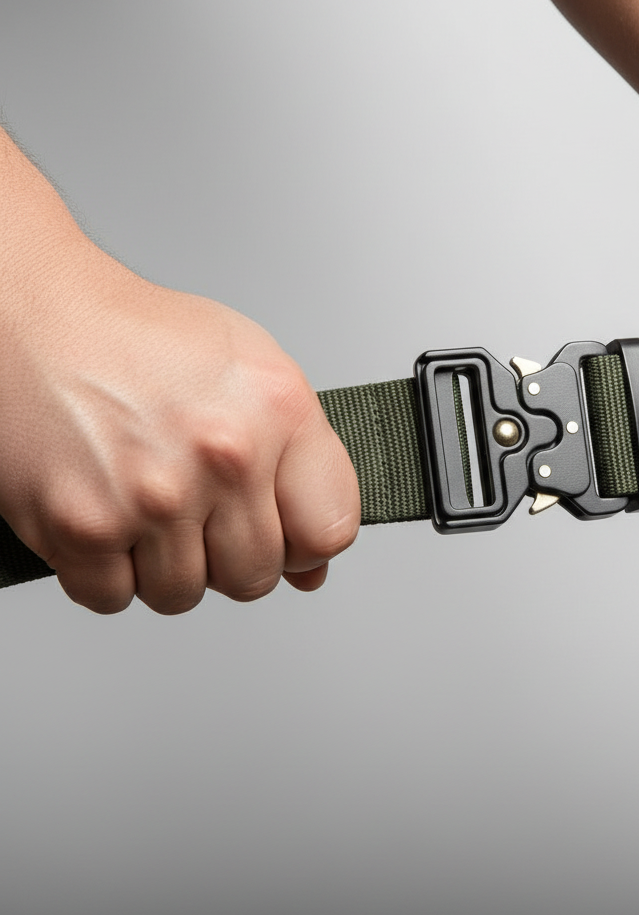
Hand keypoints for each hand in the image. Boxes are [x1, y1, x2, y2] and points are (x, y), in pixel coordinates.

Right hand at [0, 234, 358, 613]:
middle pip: (256, 576)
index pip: (330, 531)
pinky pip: (114, 597)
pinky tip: (107, 514)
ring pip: (184, 594)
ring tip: (146, 503)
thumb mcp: (252, 375)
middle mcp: (222, 455)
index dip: (304, 541)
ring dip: (165, 564)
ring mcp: (152, 497)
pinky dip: (106, 570)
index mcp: (278, 412)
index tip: (284, 530)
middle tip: (198, 509)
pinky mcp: (82, 527)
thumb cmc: (141, 340)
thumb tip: (310, 568)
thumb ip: (301, 468)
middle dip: (229, 554)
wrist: (32, 317)